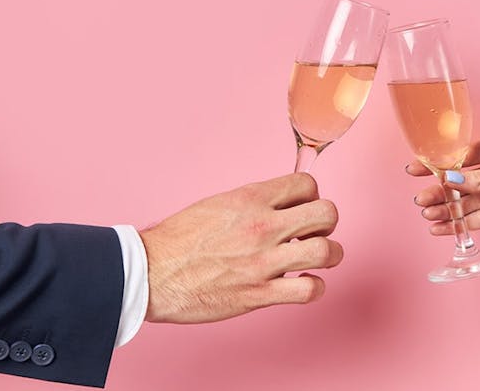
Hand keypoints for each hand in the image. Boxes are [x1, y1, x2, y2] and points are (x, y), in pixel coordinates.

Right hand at [140, 173, 342, 322]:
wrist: (150, 273)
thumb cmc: (180, 239)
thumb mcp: (219, 204)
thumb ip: (255, 202)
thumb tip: (283, 204)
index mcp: (251, 199)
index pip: (307, 184)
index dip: (311, 195)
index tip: (302, 207)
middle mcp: (262, 227)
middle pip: (327, 214)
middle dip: (327, 223)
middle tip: (314, 232)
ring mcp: (263, 262)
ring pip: (327, 252)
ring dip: (329, 255)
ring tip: (316, 259)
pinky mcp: (259, 294)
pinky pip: (309, 290)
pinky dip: (314, 287)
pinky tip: (303, 284)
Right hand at [409, 133, 479, 234]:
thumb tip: (449, 179)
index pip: (462, 156)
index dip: (438, 163)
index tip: (416, 167)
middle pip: (462, 181)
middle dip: (440, 189)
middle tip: (420, 198)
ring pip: (467, 201)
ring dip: (446, 208)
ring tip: (426, 213)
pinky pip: (478, 219)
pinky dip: (460, 223)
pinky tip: (442, 226)